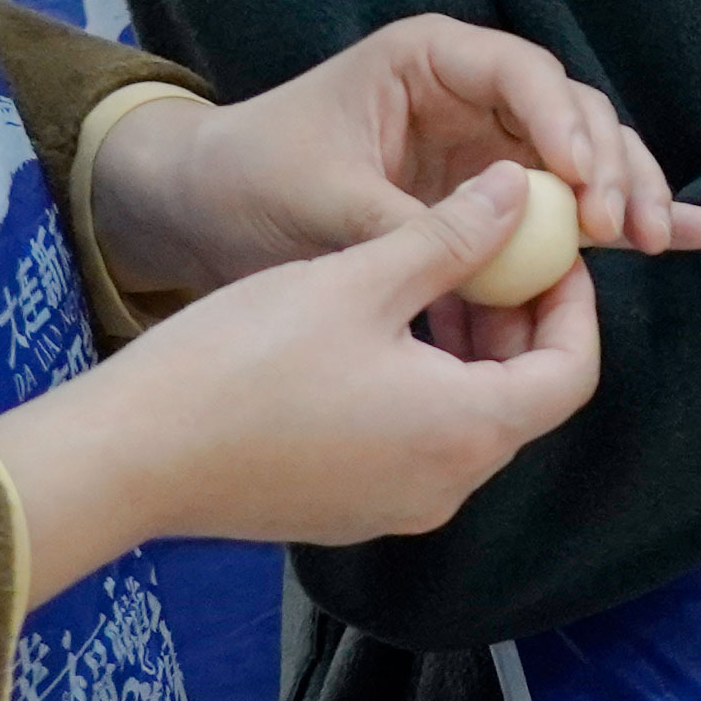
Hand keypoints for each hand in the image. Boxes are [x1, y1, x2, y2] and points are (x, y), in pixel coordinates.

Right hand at [0, 165, 603, 605]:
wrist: (128, 457)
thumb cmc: (242, 362)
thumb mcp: (358, 278)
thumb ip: (452, 237)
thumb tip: (516, 190)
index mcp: (466, 432)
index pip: (571, 373)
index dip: (572, 304)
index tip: (546, 250)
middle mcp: (445, 487)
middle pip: (524, 399)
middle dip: (518, 322)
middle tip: (492, 252)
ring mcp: (394, 509)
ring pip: (467, 422)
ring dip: (466, 353)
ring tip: (431, 279)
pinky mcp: (346, 510)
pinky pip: (415, 446)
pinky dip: (421, 390)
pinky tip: (377, 335)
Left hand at [82, 16, 700, 303]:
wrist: (203, 208)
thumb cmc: (251, 179)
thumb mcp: (323, 200)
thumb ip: (414, 223)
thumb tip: (501, 247)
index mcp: (433, 60)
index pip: (526, 75)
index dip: (566, 125)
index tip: (587, 185)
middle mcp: (476, 92)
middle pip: (576, 114)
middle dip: (615, 168)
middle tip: (631, 231)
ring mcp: (492, 142)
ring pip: (587, 159)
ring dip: (630, 199)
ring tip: (660, 244)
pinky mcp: (495, 195)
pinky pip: (568, 206)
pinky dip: (622, 222)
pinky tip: (699, 235)